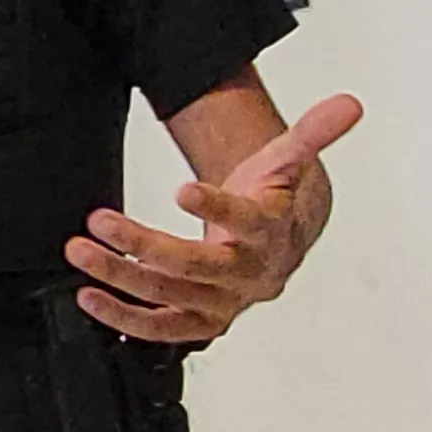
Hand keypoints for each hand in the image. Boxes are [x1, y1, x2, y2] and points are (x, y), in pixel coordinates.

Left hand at [64, 91, 363, 343]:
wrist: (281, 242)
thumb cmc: (276, 199)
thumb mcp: (291, 159)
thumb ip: (314, 132)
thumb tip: (349, 104)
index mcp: (273, 232)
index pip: (247, 222)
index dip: (217, 207)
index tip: (181, 188)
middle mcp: (250, 275)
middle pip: (195, 266)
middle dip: (143, 243)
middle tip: (100, 220)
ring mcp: (224, 303)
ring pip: (169, 297)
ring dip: (120, 276)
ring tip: (81, 251)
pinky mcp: (202, 321)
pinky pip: (160, 328)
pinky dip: (124, 317)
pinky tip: (90, 297)